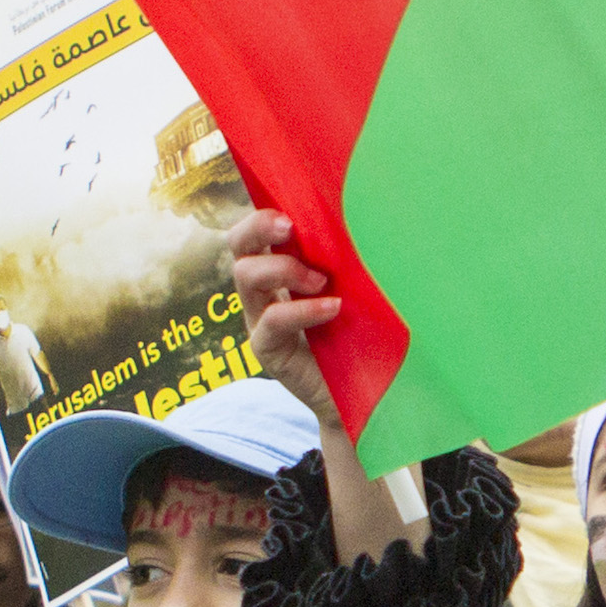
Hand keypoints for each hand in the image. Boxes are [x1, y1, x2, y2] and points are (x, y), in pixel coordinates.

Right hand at [227, 210, 345, 428]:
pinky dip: (302, 308)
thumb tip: (367, 219)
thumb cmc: (363, 335)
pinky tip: (332, 308)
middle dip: (259, 228)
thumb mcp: (354, 289)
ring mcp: (261, 320)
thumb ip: (345, 262)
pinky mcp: (267, 349)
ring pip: (245, 275)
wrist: (363, 395)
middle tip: (290, 229)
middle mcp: (264, 292)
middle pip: (238, 245)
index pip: (257, 230)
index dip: (264, 214)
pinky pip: (271, 319)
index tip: (293, 211)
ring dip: (283, 268)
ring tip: (321, 282)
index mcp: (281, 270)